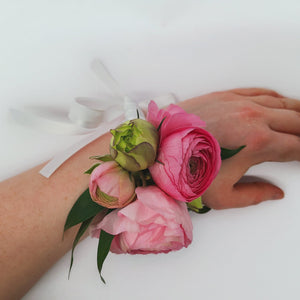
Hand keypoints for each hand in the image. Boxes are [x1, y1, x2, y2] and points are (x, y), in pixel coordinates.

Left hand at [179, 88, 299, 208]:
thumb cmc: (186, 172)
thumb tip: (276, 192)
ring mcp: (240, 103)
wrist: (158, 147)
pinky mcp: (226, 95)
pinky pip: (261, 91)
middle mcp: (254, 117)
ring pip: (283, 103)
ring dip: (297, 113)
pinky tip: (281, 103)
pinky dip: (277, 98)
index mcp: (257, 143)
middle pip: (296, 122)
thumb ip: (254, 195)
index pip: (297, 147)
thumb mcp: (222, 196)